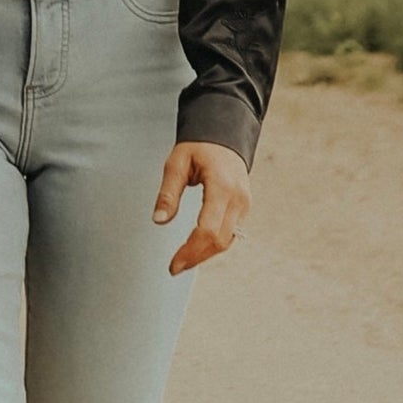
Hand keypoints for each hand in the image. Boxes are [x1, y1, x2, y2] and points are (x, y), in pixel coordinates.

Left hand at [153, 140, 250, 274]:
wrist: (224, 135)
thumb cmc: (200, 146)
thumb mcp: (176, 164)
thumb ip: (168, 193)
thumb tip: (159, 220)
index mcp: (222, 187)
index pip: (208, 230)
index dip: (190, 251)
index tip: (174, 264)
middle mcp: (238, 198)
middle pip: (219, 240)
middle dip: (196, 257)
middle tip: (174, 268)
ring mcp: (244, 204)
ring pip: (227, 240)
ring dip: (205, 254)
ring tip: (182, 261)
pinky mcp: (243, 207)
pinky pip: (230, 233)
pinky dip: (214, 244)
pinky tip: (197, 249)